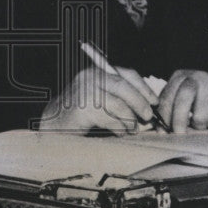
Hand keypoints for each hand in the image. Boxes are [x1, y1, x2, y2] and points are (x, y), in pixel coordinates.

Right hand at [39, 65, 158, 133]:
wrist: (52, 129)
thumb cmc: (80, 119)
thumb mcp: (102, 103)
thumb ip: (120, 100)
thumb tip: (148, 108)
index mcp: (96, 73)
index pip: (126, 73)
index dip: (143, 88)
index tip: (155, 102)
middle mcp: (89, 77)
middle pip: (123, 85)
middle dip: (140, 102)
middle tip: (148, 118)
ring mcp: (84, 91)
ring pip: (118, 102)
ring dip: (130, 119)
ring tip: (132, 130)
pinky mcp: (81, 108)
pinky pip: (109, 117)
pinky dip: (119, 127)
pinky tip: (120, 134)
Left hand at [156, 69, 207, 131]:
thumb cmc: (199, 95)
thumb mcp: (182, 94)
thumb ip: (170, 108)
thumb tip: (161, 131)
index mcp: (180, 76)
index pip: (166, 97)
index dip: (163, 117)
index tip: (163, 131)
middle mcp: (195, 77)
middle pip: (182, 101)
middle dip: (178, 120)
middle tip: (179, 133)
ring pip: (199, 116)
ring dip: (199, 126)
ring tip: (201, 122)